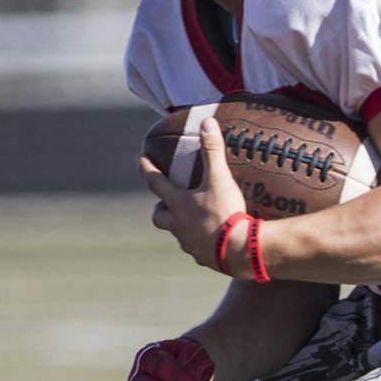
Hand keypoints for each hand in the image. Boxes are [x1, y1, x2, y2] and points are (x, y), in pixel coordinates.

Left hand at [140, 113, 250, 272]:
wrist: (239, 251)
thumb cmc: (225, 213)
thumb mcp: (220, 178)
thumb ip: (213, 150)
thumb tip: (207, 122)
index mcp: (179, 204)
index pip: (156, 182)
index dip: (147, 169)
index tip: (141, 160)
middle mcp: (179, 224)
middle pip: (159, 216)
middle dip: (160, 208)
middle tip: (168, 202)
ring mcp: (189, 243)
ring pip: (177, 233)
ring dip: (181, 225)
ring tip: (194, 220)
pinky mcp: (203, 258)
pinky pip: (196, 249)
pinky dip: (200, 242)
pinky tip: (213, 239)